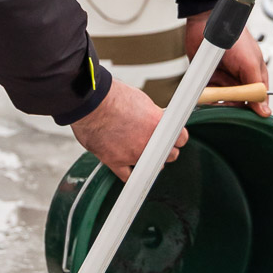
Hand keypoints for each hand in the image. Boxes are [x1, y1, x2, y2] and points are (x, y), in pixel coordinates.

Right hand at [72, 77, 187, 182]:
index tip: (175, 138)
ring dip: (149, 162)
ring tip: (140, 152)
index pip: (181, 138)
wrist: (90, 102)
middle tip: (157, 144)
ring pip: (152, 168)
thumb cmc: (112, 96)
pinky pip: (128, 177)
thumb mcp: (142, 100)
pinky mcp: (116, 161)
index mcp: (158, 124)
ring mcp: (132, 154)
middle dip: (166, 150)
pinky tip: (131, 170)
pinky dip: (131, 175)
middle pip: (170, 155)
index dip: (178, 138)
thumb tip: (157, 120)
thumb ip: (153, 116)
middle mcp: (148, 142)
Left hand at [183, 12, 269, 115]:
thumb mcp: (250, 63)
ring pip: (223, 100)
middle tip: (226, 104)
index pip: (257, 100)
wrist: (208, 22)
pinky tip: (206, 97)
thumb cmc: (234, 38)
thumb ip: (256, 87)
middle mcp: (240, 80)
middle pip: (239, 103)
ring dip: (219, 102)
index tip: (245, 117)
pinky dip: (207, 97)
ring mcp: (225, 79)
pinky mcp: (209, 78)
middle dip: (232, 106)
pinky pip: (209, 94)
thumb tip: (265, 111)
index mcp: (255, 76)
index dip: (252, 110)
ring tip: (214, 99)